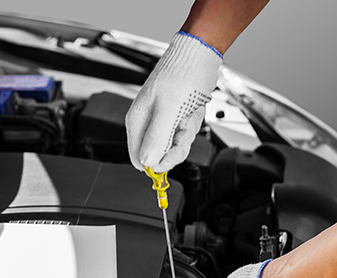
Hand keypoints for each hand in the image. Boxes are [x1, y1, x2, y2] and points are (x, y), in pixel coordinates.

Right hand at [126, 32, 222, 172]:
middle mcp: (147, 123)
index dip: (158, 162)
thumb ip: (156, 138)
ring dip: (187, 133)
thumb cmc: (183, 75)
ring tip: (188, 114)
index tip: (172, 153)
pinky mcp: (175, 118)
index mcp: (137, 121)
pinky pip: (184, 134)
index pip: (139, 158)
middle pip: (160, 155)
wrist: (199, 56)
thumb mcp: (169, 109)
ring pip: (175, 145)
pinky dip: (192, 125)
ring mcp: (162, 121)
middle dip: (177, 145)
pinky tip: (192, 111)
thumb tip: (146, 162)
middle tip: (183, 126)